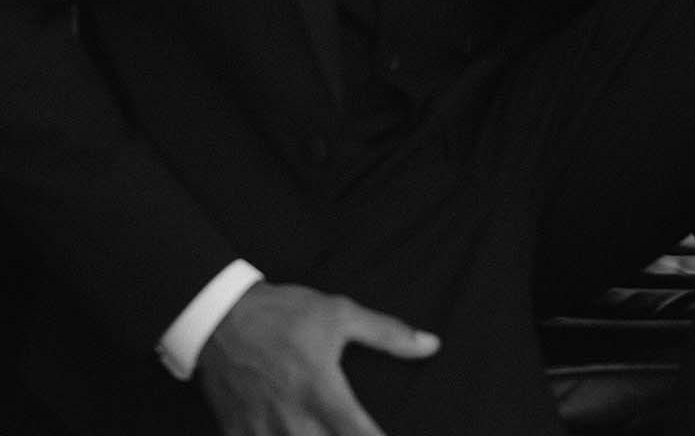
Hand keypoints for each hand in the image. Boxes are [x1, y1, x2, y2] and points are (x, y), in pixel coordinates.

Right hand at [197, 280, 438, 435]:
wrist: (220, 318)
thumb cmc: (284, 314)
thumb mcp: (339, 314)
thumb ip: (388, 334)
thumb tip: (431, 344)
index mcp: (321, 391)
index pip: (358, 434)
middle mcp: (293, 420)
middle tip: (354, 433)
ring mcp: (262, 434)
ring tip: (323, 434)